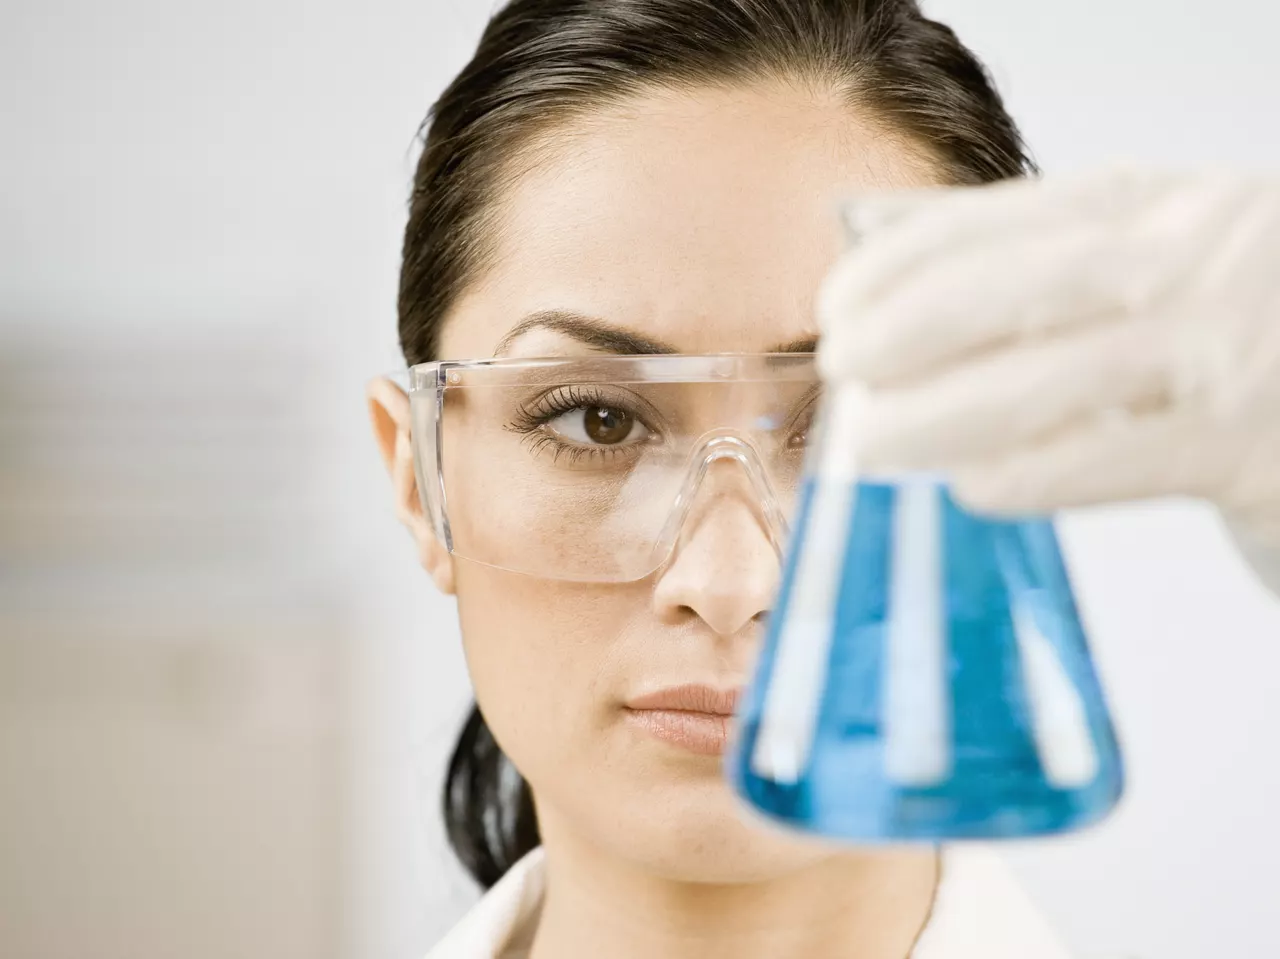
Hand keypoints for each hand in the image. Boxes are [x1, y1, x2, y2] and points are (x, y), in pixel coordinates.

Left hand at [816, 168, 1279, 545]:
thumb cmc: (1246, 328)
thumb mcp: (1158, 258)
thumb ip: (1041, 252)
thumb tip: (886, 247)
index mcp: (1163, 206)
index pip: (999, 220)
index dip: (900, 263)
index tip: (840, 301)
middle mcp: (1196, 263)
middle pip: (1007, 293)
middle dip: (901, 333)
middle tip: (843, 368)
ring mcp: (1224, 355)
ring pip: (1039, 384)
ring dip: (935, 417)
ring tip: (875, 440)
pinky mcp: (1244, 453)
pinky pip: (1098, 465)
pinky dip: (1017, 476)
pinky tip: (968, 483)